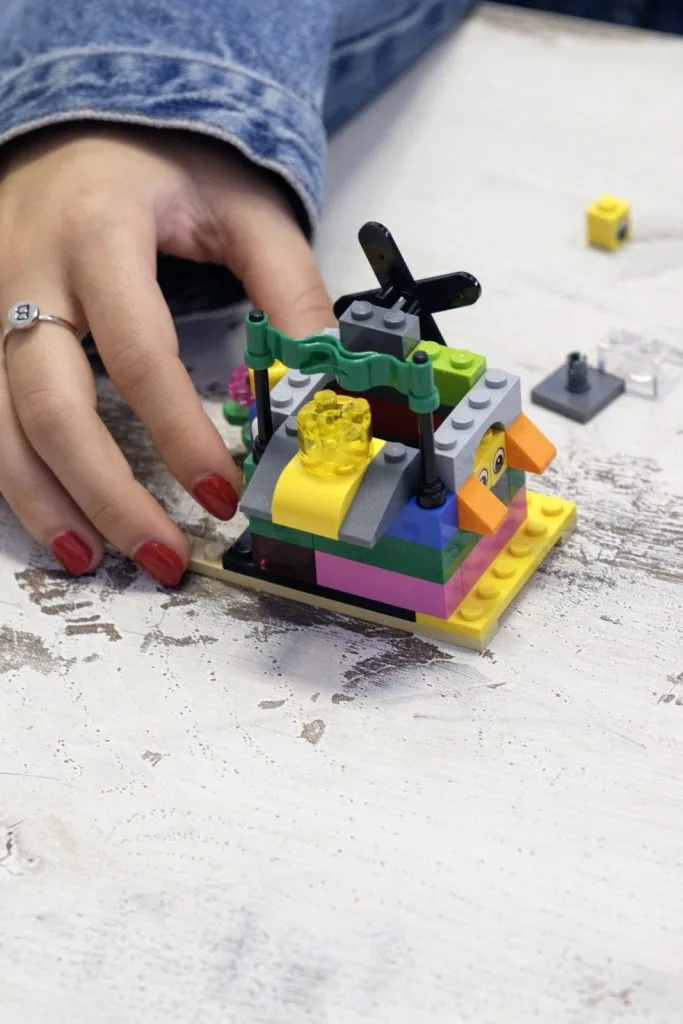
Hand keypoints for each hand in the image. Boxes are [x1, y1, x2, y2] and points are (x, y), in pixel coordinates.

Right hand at [0, 126, 332, 584]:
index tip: (225, 494)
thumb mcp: (242, 205)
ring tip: (93, 560)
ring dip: (44, 502)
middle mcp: (29, 272)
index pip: (138, 354)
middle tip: (162, 555)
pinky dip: (13, 476)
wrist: (84, 128)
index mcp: (99, 233)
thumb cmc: (165, 162)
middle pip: (48, 404)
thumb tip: (324, 374)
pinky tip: (54, 518)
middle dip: (106, 493)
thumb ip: (289, 285)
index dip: (181, 434)